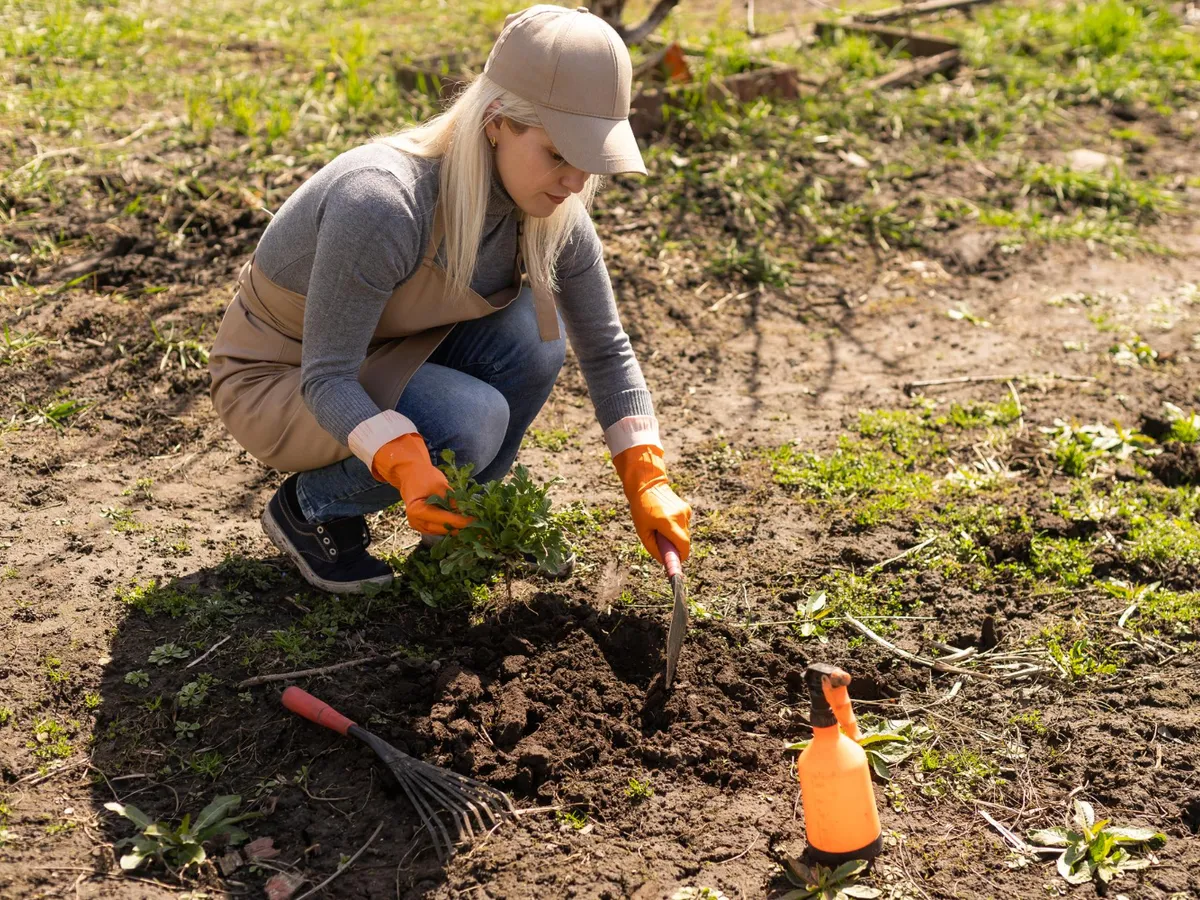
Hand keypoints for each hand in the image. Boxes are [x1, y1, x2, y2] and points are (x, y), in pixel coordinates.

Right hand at [371, 433, 472, 535]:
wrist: (411, 475)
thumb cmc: (424, 476)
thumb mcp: (441, 485)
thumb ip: (454, 500)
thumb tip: (469, 512)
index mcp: (417, 511)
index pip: (445, 519)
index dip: (463, 521)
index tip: (479, 521)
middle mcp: (416, 522)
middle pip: (445, 529)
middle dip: (465, 528)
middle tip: (484, 529)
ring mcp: (420, 527)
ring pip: (445, 531)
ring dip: (461, 530)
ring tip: (480, 529)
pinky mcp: (426, 527)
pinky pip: (443, 529)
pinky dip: (455, 527)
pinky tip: (469, 526)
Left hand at [612, 444, 690, 564]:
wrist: (647, 485)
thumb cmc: (641, 509)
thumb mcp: (642, 531)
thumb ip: (654, 548)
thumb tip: (664, 561)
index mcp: (668, 523)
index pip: (683, 547)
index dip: (680, 557)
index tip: (676, 564)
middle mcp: (680, 517)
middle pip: (685, 542)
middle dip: (676, 547)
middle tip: (663, 544)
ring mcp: (685, 512)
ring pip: (685, 534)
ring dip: (675, 536)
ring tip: (661, 527)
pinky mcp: (687, 509)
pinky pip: (684, 525)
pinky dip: (677, 527)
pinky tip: (665, 518)